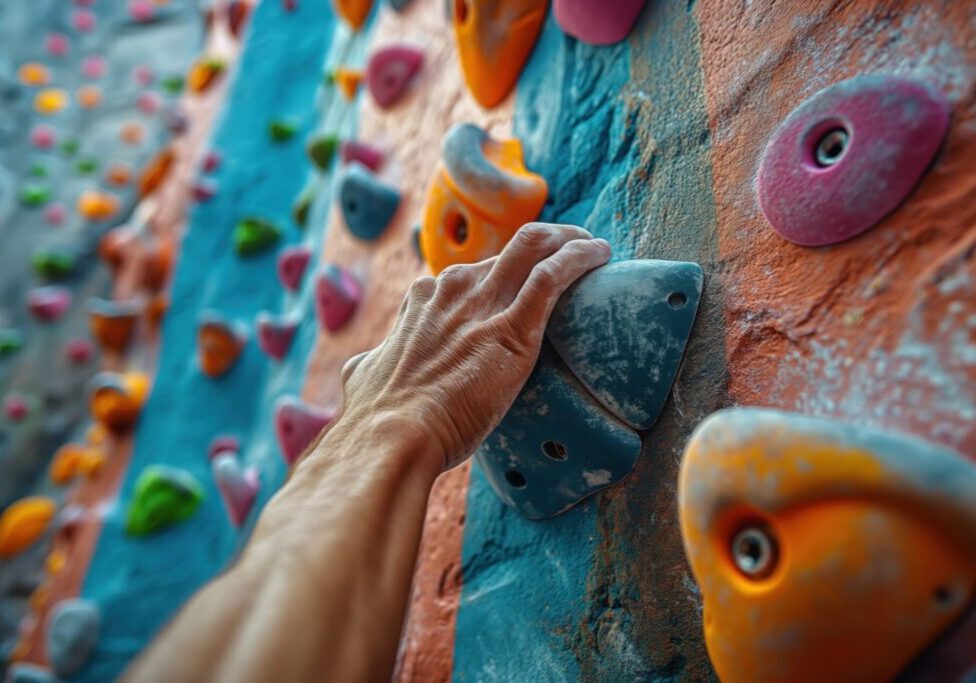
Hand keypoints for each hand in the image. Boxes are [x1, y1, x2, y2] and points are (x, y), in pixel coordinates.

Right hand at [335, 223, 610, 470]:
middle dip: (549, 242)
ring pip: (536, 245)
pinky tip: (602, 256)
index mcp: (424, 299)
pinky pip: (555, 275)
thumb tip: (368, 368)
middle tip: (576, 252)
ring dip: (572, 242)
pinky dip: (582, 259)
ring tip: (595, 250)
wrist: (390, 436)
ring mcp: (482, 304)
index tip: (525, 282)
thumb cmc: (377, 417)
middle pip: (513, 247)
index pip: (474, 273)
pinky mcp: (513, 329)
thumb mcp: (365, 375)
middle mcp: (452, 289)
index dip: (505, 274)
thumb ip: (375, 363)